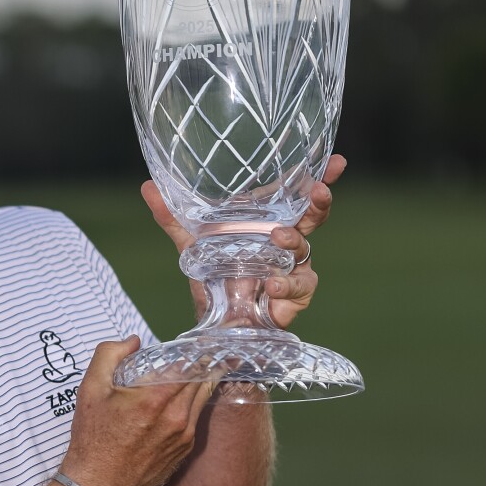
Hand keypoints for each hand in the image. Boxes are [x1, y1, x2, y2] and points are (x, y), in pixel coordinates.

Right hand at [58, 337, 216, 485]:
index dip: (195, 349)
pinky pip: (196, 418)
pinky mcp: (185, 450)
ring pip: (202, 398)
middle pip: (203, 379)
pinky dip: (192, 404)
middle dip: (202, 362)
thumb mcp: (90, 390)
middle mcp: (177, 417)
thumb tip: (133, 341)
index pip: (190, 364)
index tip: (195, 341)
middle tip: (200, 350)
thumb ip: (109, 355)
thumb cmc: (93, 439)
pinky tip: (178, 399)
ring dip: (200, 382)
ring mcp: (184, 436)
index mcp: (155, 398)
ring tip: (194, 369)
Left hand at [140, 154, 346, 329]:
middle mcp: (285, 245)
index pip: (297, 198)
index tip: (337, 162)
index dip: (320, 179)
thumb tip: (148, 186)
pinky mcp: (291, 298)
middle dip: (319, 204)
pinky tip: (271, 285)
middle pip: (314, 220)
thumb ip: (172, 217)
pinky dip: (286, 286)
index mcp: (268, 225)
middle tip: (318, 192)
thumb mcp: (191, 243)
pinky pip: (298, 289)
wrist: (215, 323)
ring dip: (295, 244)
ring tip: (279, 239)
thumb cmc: (214, 276)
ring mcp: (291, 271)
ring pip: (306, 253)